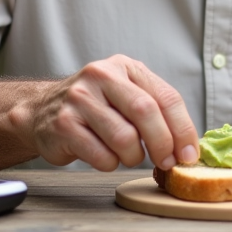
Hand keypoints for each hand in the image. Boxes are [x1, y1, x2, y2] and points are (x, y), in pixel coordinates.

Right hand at [26, 55, 199, 171]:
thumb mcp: (125, 95)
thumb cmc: (95, 107)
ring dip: (133, 156)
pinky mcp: (63, 124)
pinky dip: (110, 163)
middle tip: (167, 162)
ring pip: (124, 138)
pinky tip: (104, 156)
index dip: (183, 129)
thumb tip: (188, 146)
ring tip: (127, 155)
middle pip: (146, 112)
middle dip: (163, 144)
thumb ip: (155, 111)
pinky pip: (101, 155)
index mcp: (125, 67)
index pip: (166, 97)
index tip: (190, 153)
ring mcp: (80, 98)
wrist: (41, 110)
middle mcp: (101, 75)